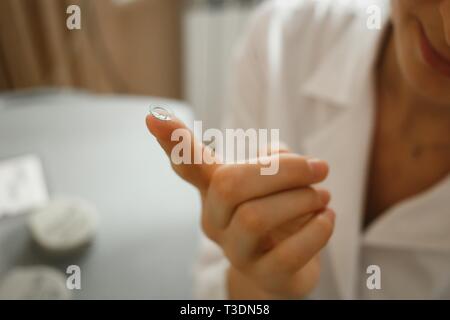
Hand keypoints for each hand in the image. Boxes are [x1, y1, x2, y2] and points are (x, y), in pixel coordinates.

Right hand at [146, 110, 334, 298]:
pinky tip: (327, 218)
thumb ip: (273, 160)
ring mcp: (237, 252)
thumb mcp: (272, 180)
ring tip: (323, 196)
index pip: (188, 165)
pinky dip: (317, 230)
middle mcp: (216, 221)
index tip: (154, 116)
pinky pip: (287, 253)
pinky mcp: (265, 276)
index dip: (174, 142)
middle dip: (283, 171)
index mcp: (214, 191)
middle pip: (229, 185)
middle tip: (320, 167)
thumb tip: (278, 157)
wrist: (283, 268)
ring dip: (301, 199)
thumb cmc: (276, 212)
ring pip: (255, 217)